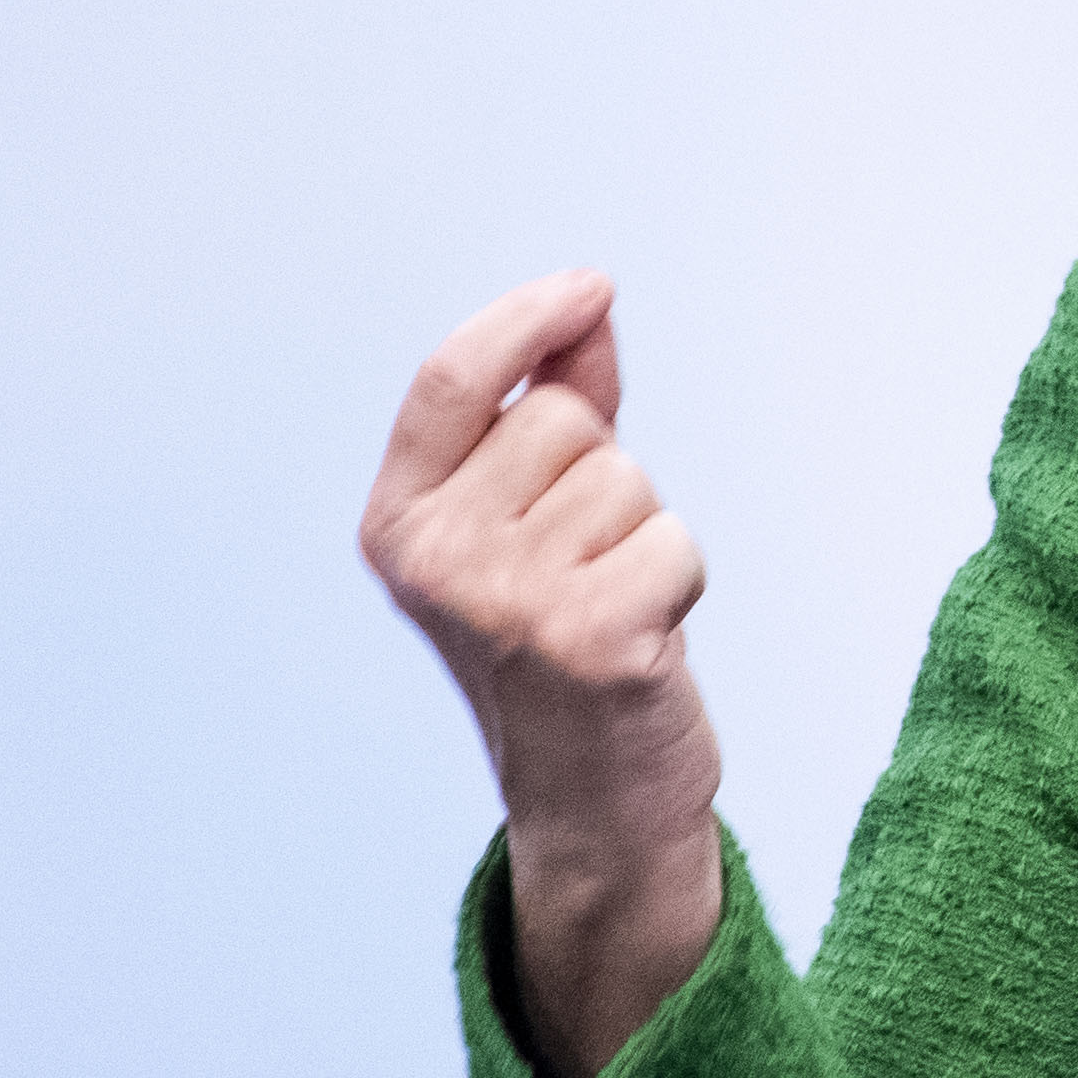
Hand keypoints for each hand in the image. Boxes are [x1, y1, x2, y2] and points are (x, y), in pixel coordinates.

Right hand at [361, 269, 724, 1077]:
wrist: (590, 791)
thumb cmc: (566, 630)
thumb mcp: (533, 515)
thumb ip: (552, 402)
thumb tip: (588, 301)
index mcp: (397, 521)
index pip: (451, 379)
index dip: (527, 317)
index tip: (591, 285)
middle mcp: (432, 559)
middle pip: (560, 421)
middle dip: (600, 474)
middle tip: (584, 564)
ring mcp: (503, 602)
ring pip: (627, 480)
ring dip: (642, 534)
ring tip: (608, 603)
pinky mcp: (587, 639)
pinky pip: (675, 541)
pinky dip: (680, 582)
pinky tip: (640, 641)